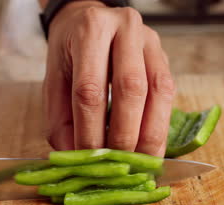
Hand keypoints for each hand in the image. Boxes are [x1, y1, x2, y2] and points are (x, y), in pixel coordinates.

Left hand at [43, 1, 174, 156]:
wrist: (90, 20)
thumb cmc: (70, 52)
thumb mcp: (54, 81)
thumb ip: (61, 120)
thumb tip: (77, 158)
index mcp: (90, 29)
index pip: (90, 88)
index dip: (90, 130)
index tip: (88, 158)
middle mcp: (126, 28)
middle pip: (130, 88)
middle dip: (124, 135)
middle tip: (116, 165)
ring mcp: (150, 42)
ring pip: (159, 91)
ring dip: (150, 134)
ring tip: (139, 162)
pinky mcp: (165, 57)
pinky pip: (169, 95)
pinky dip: (160, 126)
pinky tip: (150, 147)